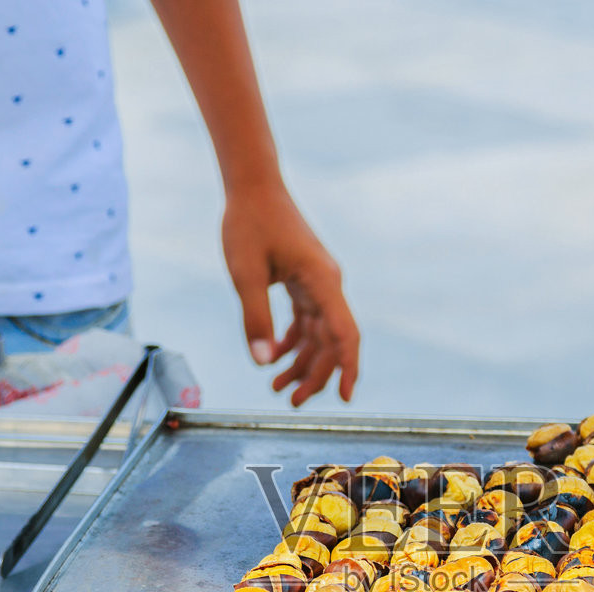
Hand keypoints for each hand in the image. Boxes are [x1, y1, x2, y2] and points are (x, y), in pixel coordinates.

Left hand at [223, 186, 359, 405]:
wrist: (253, 186)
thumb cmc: (249, 223)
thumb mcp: (245, 274)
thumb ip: (255, 320)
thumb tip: (262, 364)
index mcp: (322, 283)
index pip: (345, 335)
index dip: (348, 369)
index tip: (346, 398)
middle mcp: (327, 285)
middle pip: (332, 342)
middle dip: (315, 376)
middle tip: (292, 403)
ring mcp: (317, 283)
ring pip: (319, 335)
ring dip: (302, 363)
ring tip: (277, 388)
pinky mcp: (304, 280)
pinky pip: (307, 321)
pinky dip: (293, 342)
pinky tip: (275, 358)